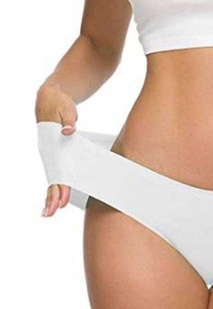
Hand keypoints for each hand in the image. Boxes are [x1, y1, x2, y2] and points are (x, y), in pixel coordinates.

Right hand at [35, 82, 77, 216]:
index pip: (56, 169)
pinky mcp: (55, 152)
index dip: (59, 185)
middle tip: (52, 212)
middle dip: (52, 195)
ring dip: (53, 193)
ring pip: (52, 176)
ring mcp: (51, 152)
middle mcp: (48, 150)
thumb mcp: (65, 109)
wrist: (50, 96)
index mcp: (50, 142)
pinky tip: (58, 195)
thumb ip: (68, 121)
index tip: (61, 199)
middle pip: (51, 176)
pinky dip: (57, 182)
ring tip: (52, 210)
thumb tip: (68, 132)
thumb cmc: (59, 103)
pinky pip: (57, 170)